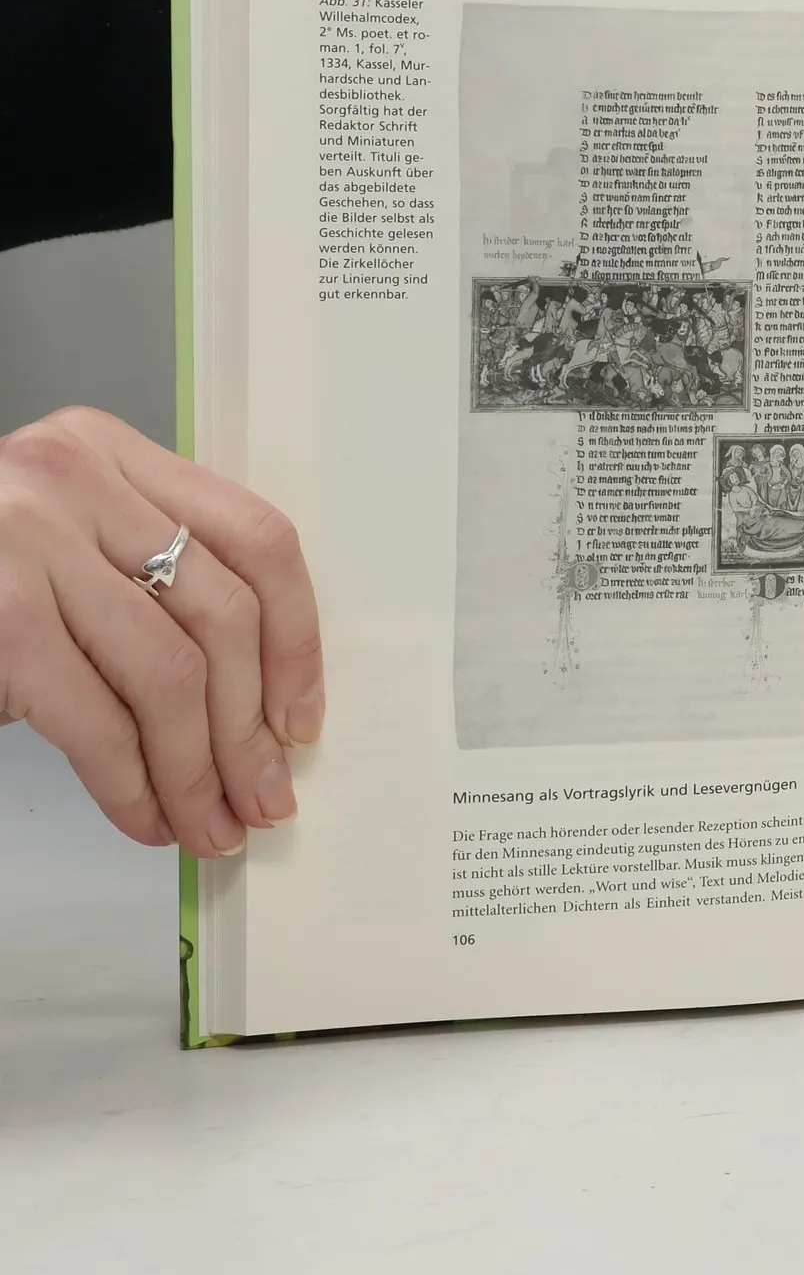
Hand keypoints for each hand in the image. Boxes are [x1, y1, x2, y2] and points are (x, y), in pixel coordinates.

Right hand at [0, 407, 323, 856]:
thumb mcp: (63, 536)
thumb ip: (151, 577)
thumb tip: (251, 704)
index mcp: (110, 451)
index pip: (256, 538)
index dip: (296, 640)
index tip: (301, 716)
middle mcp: (75, 481)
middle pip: (224, 615)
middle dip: (250, 728)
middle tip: (263, 793)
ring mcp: (30, 545)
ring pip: (171, 676)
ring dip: (198, 771)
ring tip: (209, 822)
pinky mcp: (1, 620)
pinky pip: (98, 722)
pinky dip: (132, 786)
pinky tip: (147, 817)